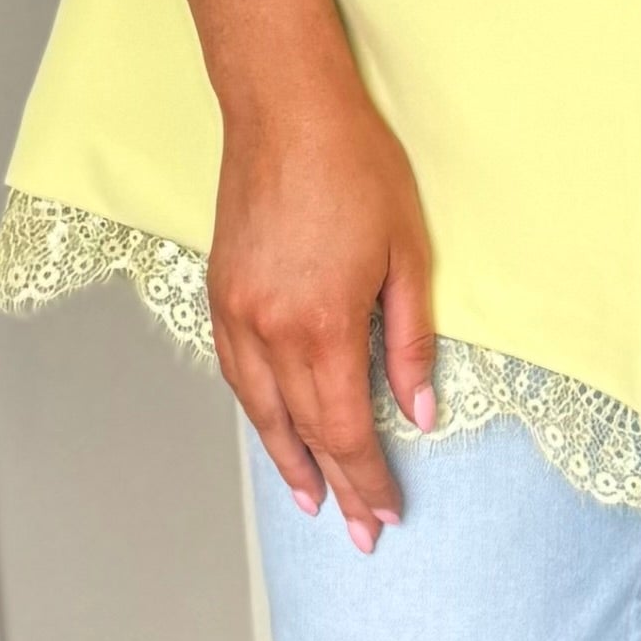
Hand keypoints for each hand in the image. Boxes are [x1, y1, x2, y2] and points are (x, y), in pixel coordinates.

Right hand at [209, 47, 437, 553]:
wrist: (285, 109)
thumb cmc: (356, 169)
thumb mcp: (407, 256)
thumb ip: (410, 342)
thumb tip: (421, 412)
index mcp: (322, 324)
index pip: (346, 428)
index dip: (367, 479)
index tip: (386, 514)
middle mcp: (269, 329)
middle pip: (303, 430)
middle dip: (334, 485)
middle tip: (357, 531)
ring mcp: (236, 312)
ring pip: (260, 409)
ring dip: (286, 458)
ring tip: (309, 498)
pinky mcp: (219, 291)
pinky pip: (235, 372)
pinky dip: (257, 410)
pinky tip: (273, 427)